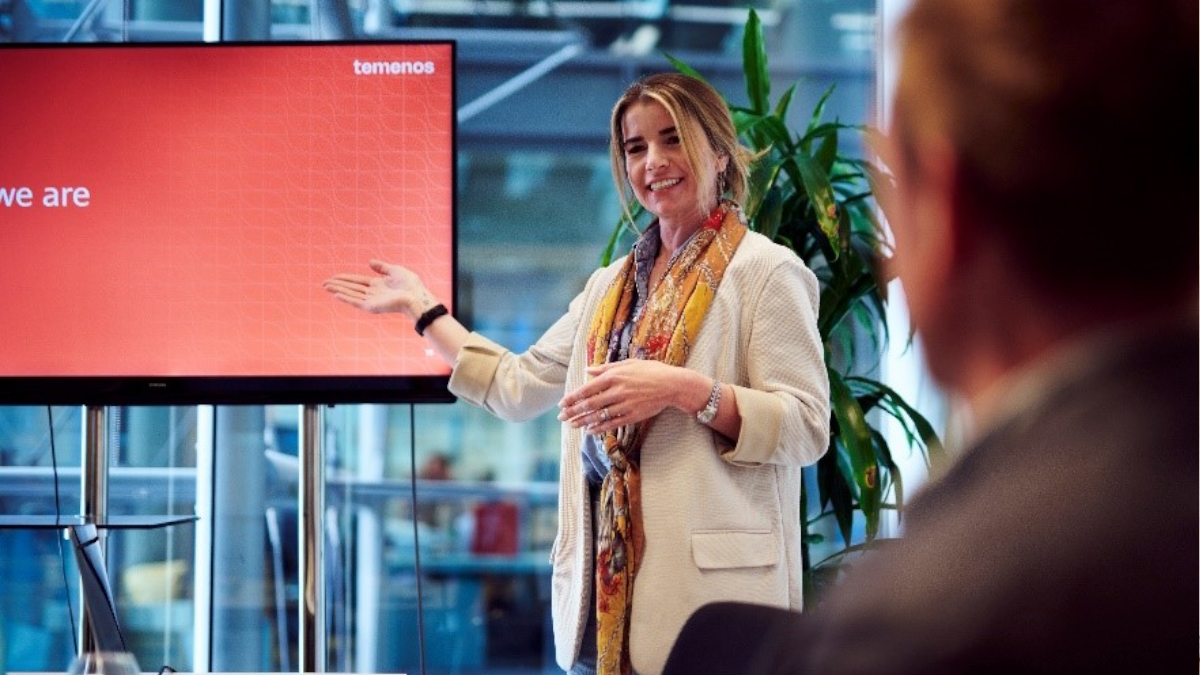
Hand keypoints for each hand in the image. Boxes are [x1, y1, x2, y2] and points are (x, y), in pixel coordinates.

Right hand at [322, 259, 434, 318]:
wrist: (416, 296)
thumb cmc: (410, 284)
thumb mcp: (395, 270)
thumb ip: (382, 267)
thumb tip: (370, 262)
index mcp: (378, 285)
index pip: (357, 281)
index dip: (345, 279)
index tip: (334, 277)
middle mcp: (373, 293)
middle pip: (351, 288)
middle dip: (338, 285)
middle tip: (324, 283)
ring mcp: (371, 300)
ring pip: (351, 294)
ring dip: (338, 290)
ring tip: (326, 286)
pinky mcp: (372, 306)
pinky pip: (356, 301)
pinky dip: (346, 298)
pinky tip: (336, 294)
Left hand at [558, 360, 688, 434]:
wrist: (672, 384)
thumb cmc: (650, 371)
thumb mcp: (628, 364)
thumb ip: (606, 368)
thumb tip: (588, 371)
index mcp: (614, 376)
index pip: (587, 389)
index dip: (572, 397)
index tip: (562, 403)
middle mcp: (618, 390)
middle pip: (589, 404)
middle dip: (573, 411)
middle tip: (561, 417)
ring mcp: (625, 404)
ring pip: (599, 415)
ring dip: (583, 421)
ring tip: (572, 425)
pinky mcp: (633, 415)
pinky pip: (612, 423)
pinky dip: (599, 427)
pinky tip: (589, 430)